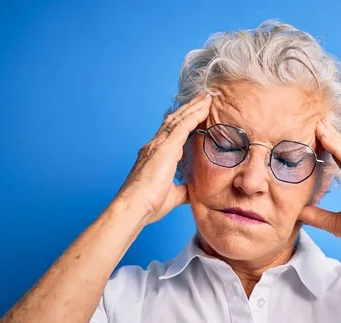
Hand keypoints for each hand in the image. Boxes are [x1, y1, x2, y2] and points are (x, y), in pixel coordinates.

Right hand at [113, 91, 211, 224]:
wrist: (134, 207)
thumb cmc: (148, 205)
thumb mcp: (172, 196)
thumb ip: (183, 189)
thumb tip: (193, 190)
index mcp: (155, 155)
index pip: (172, 133)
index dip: (184, 121)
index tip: (196, 112)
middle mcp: (155, 146)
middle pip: (175, 120)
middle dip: (190, 108)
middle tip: (203, 97)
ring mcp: (158, 145)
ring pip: (179, 119)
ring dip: (194, 107)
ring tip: (206, 97)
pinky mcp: (164, 148)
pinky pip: (183, 126)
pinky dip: (194, 115)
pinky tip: (204, 108)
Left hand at [298, 118, 340, 267]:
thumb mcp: (336, 223)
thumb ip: (318, 215)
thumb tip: (299, 210)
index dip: (330, 148)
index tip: (316, 136)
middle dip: (331, 137)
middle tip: (316, 121)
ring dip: (333, 138)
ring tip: (319, 124)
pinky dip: (338, 149)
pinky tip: (326, 138)